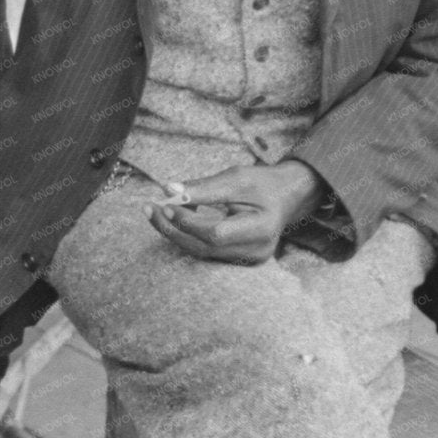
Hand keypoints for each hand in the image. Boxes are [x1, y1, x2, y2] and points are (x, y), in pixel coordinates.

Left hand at [148, 161, 324, 265]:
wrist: (287, 196)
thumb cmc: (263, 183)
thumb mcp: (236, 178)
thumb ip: (204, 187)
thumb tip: (169, 188)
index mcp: (261, 229)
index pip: (216, 233)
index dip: (188, 220)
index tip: (166, 202)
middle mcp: (256, 250)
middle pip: (205, 247)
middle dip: (173, 228)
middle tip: (150, 208)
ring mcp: (248, 259)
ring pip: (202, 251)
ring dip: (175, 233)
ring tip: (155, 212)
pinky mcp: (239, 259)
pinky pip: (207, 251)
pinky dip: (187, 236)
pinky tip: (172, 219)